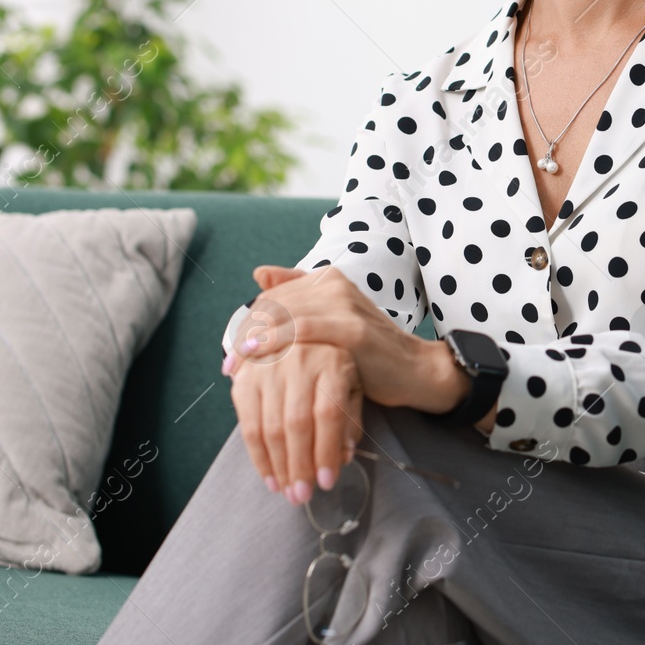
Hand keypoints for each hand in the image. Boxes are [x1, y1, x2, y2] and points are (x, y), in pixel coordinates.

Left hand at [225, 265, 466, 414]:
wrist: (415, 371)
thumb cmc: (369, 353)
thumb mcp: (330, 322)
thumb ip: (298, 298)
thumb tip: (259, 272)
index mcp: (328, 278)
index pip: (274, 295)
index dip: (249, 322)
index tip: (232, 351)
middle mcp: (335, 283)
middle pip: (275, 304)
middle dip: (246, 335)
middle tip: (228, 365)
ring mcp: (345, 303)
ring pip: (284, 315)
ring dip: (254, 341)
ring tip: (235, 366)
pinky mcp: (352, 328)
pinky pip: (302, 330)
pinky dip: (273, 342)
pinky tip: (254, 356)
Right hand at [229, 338, 363, 504]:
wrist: (295, 328)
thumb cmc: (331, 364)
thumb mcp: (351, 384)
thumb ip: (350, 419)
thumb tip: (343, 457)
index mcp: (332, 361)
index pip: (328, 413)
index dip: (326, 450)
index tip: (326, 482)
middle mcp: (299, 360)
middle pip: (297, 423)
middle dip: (299, 466)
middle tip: (302, 497)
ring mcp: (268, 366)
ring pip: (271, 426)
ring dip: (278, 467)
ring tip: (287, 492)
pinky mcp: (245, 376)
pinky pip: (247, 423)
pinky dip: (257, 456)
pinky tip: (269, 476)